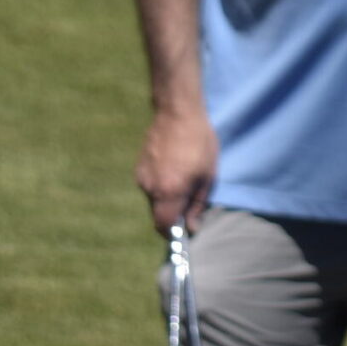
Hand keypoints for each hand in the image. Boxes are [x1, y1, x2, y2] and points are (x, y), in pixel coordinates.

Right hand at [137, 107, 218, 233]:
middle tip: (189, 200)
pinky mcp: (138, 167)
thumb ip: (198, 204)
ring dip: (167, 197)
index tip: (184, 229)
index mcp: (169, 192)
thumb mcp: (208, 174)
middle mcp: (150, 188)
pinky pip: (149, 185)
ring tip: (184, 177)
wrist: (178, 113)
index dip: (173, 232)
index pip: (163, 226)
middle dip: (172, 214)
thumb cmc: (200, 143)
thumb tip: (192, 228)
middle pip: (157, 214)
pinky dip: (160, 185)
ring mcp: (141, 177)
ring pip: (153, 199)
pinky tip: (173, 168)